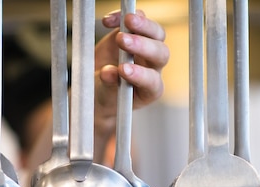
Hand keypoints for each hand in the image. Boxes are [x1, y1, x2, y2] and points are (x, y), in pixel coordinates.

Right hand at [94, 10, 168, 131]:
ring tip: (126, 21)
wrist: (99, 85)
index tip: (122, 70)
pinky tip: (108, 21)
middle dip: (142, 46)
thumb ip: (109, 84)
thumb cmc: (106, 95)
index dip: (140, 74)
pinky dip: (123, 18)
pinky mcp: (136, 33)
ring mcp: (148, 49)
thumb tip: (108, 73)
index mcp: (150, 89)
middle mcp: (153, 68)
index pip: (152, 80)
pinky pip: (138, 20)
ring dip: (143, 25)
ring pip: (156, 34)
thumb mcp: (104, 94)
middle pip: (160, 53)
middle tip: (122, 41)